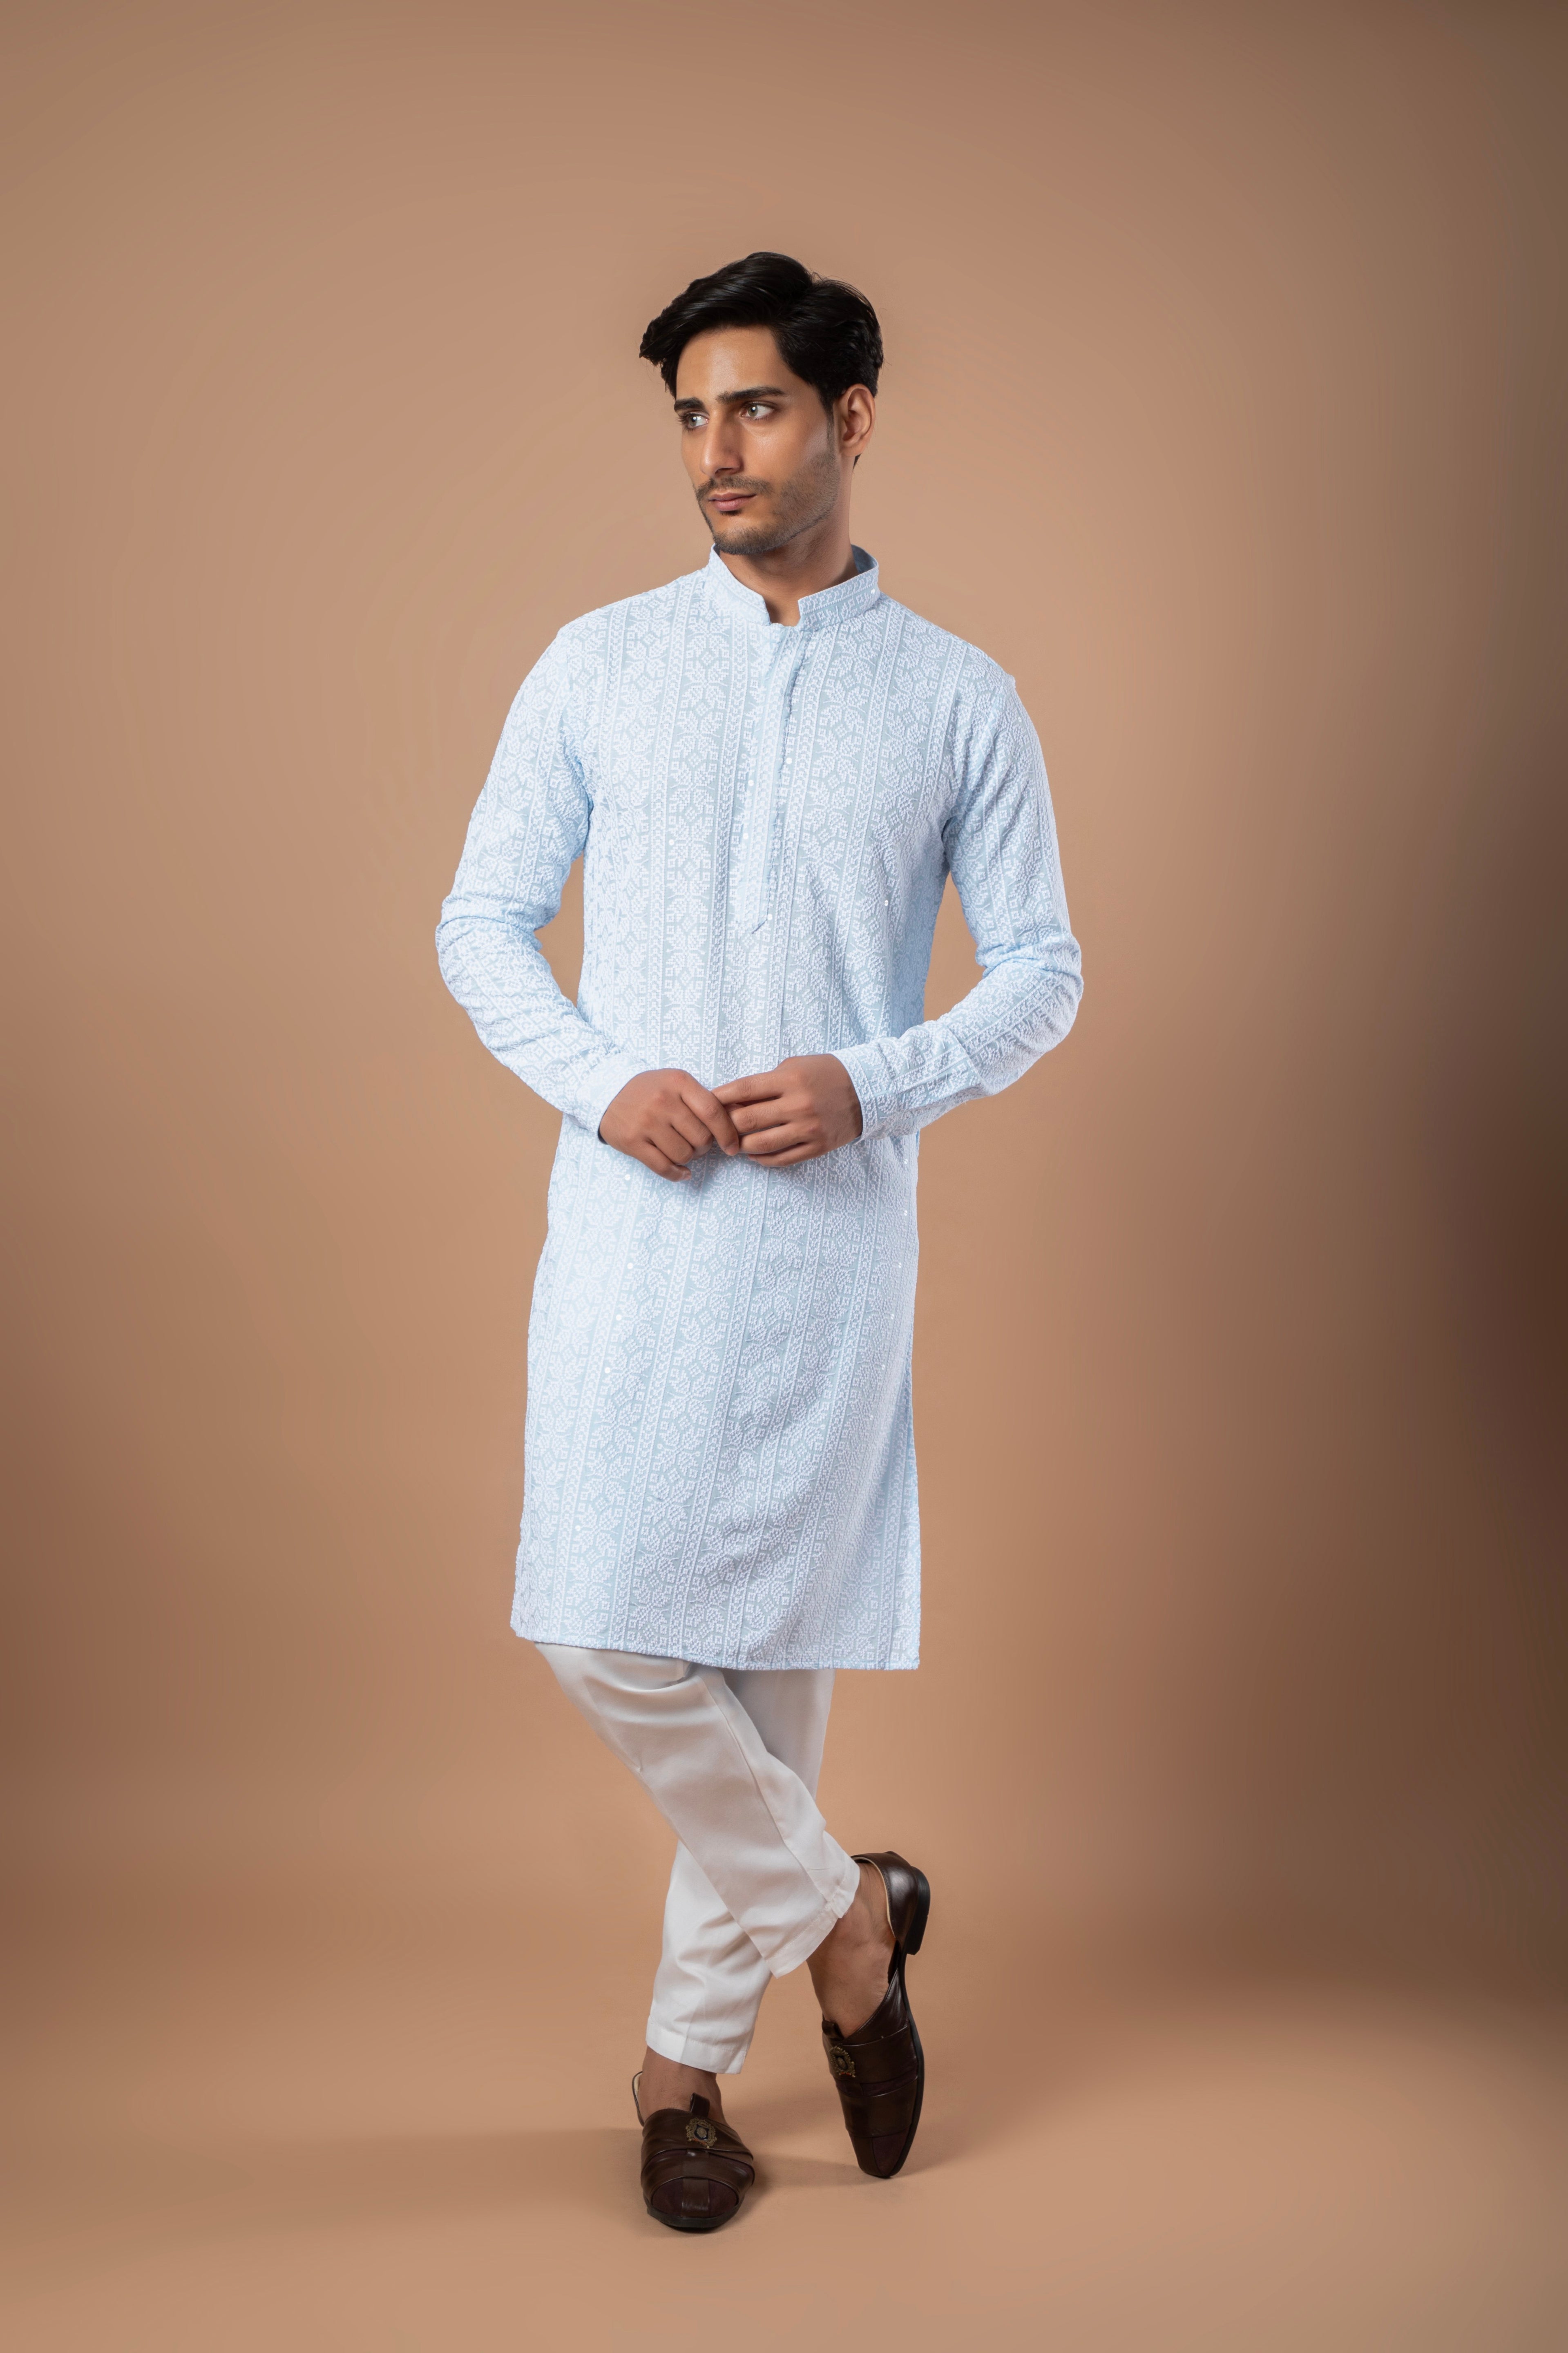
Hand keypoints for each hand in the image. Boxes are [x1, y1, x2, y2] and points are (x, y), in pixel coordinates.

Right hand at [598, 1068, 740, 1180]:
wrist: (608, 1092)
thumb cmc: (651, 1090)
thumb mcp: (677, 1083)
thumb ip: (703, 1099)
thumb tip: (739, 1117)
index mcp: (679, 1083)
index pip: (713, 1111)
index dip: (728, 1133)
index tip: (732, 1146)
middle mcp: (662, 1101)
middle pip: (700, 1137)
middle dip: (705, 1147)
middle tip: (698, 1144)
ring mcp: (646, 1122)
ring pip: (683, 1154)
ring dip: (689, 1158)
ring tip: (683, 1149)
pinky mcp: (633, 1142)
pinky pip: (663, 1166)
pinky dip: (676, 1173)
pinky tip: (681, 1172)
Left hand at [712, 1054, 862, 1166]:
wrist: (866, 1090)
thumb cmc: (824, 1074)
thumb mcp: (794, 1066)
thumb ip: (765, 1082)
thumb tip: (732, 1101)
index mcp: (789, 1080)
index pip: (743, 1090)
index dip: (720, 1098)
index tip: (707, 1102)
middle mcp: (798, 1105)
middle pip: (746, 1121)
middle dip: (726, 1126)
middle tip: (717, 1128)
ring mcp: (808, 1128)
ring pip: (760, 1145)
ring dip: (740, 1146)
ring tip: (733, 1143)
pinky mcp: (817, 1146)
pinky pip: (781, 1159)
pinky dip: (762, 1159)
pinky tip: (754, 1154)